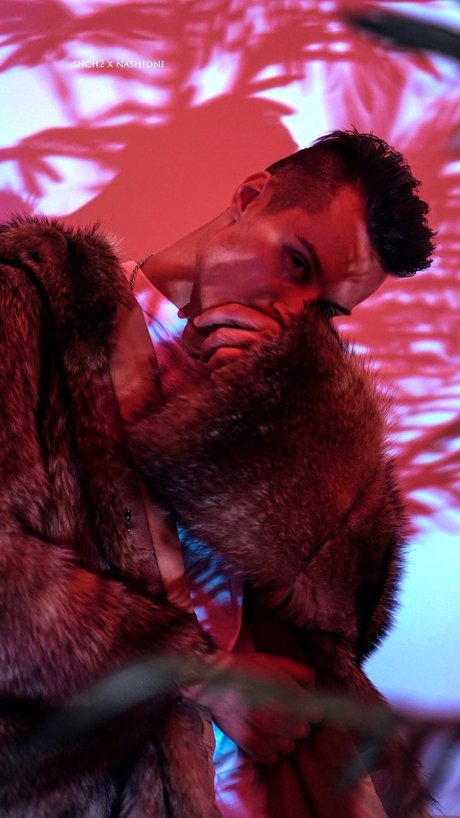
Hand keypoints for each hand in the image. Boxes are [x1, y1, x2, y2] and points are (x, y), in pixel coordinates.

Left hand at [181, 303, 285, 372]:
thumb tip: (195, 313)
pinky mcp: (249, 373)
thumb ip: (238, 325)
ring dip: (209, 359)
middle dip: (205, 344)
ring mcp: (258, 357)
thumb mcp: (259, 337)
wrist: (279, 391)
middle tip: (201, 353)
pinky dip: (214, 373)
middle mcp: (266, 339)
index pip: (234, 310)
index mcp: (269, 324)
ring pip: (220, 352)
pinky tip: (218, 377)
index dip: (211, 314)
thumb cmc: (265, 361)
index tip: (197, 321)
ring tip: (210, 366)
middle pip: (221, 334)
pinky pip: (221, 367)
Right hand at [184, 651, 315, 763]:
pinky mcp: (250, 744)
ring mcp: (265, 732)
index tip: (300, 705)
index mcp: (289, 694)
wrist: (214, 681)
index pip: (316, 714)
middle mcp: (280, 716)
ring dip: (282, 737)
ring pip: (288, 746)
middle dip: (295, 722)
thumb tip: (312, 685)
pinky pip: (271, 757)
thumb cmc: (246, 669)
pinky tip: (261, 736)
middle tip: (281, 712)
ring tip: (270, 725)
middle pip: (302, 731)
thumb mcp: (276, 662)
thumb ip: (300, 673)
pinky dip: (268, 750)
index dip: (309, 708)